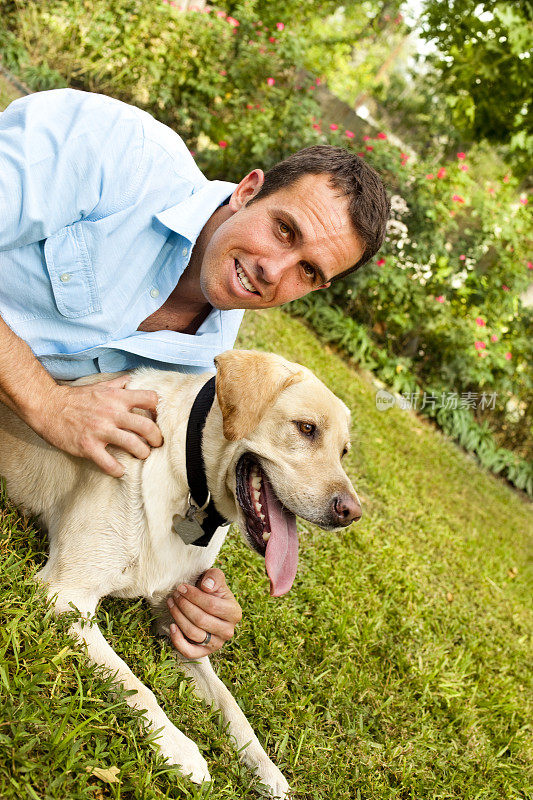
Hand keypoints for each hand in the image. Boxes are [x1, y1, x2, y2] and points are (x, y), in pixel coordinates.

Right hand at [33, 375, 162, 476]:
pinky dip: (118, 470)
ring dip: (143, 453)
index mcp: (117, 397)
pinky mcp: (88, 446)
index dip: (158, 409)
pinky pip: (109, 463)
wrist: (47, 406)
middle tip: (156, 443)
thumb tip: (132, 380)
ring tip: (142, 455)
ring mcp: (100, 430)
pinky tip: (120, 470)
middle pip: (147, 426)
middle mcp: (112, 413)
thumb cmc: (75, 398)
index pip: (150, 398)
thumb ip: (119, 384)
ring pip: (133, 445)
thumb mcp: (100, 386)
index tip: (158, 418)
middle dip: (156, 437)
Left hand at [167, 568, 241, 658]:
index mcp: (234, 613)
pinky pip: (190, 652)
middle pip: (201, 620)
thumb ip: (214, 577)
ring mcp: (217, 643)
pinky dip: (178, 640)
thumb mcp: (215, 578)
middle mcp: (228, 631)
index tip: (181, 587)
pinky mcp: (204, 652)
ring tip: (171, 604)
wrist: (208, 603)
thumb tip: (206, 586)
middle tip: (175, 595)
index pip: (211, 605)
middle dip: (184, 605)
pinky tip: (171, 626)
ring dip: (178, 617)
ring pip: (193, 633)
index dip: (194, 596)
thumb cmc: (211, 589)